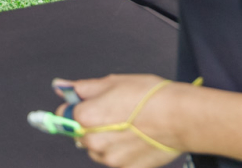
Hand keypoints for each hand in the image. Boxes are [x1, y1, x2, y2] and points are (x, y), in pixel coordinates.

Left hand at [61, 74, 185, 167]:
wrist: (180, 117)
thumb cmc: (149, 96)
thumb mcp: (113, 82)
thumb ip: (83, 88)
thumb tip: (61, 86)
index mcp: (86, 117)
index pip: (64, 114)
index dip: (77, 106)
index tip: (90, 104)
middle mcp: (93, 142)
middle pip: (80, 133)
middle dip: (92, 124)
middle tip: (116, 112)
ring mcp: (110, 158)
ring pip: (97, 149)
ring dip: (105, 140)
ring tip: (128, 126)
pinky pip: (115, 160)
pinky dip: (122, 151)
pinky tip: (136, 139)